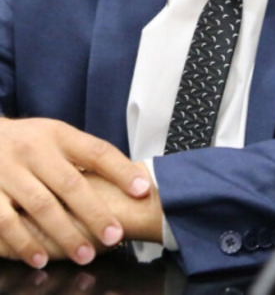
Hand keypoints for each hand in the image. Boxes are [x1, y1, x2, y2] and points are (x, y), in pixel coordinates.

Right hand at [0, 118, 149, 267]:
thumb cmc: (27, 142)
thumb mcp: (55, 136)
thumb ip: (85, 156)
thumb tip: (131, 180)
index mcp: (58, 136)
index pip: (97, 152)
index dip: (122, 171)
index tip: (143, 190)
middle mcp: (34, 152)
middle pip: (71, 184)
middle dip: (95, 213)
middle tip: (114, 236)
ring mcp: (8, 172)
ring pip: (41, 206)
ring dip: (64, 233)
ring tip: (84, 255)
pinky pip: (6, 221)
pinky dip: (24, 242)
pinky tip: (40, 258)